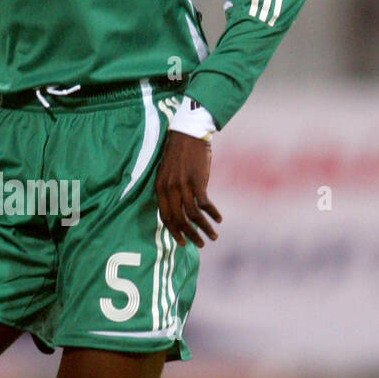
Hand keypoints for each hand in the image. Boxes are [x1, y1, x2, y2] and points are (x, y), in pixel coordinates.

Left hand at [155, 131, 221, 248]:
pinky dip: (212, 214)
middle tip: (199, 244)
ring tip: (212, 236)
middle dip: (190, 235)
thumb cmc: (179, 152)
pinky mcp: (197, 181)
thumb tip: (178, 207)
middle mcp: (169, 189)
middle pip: (179, 219)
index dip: (174, 231)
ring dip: (204, 228)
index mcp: (160, 187)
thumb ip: (169, 189)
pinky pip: (204, 205)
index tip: (181, 242)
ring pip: (193, 216)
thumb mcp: (167, 171)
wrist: (188, 133)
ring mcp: (183, 186)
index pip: (165, 216)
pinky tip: (218, 219)